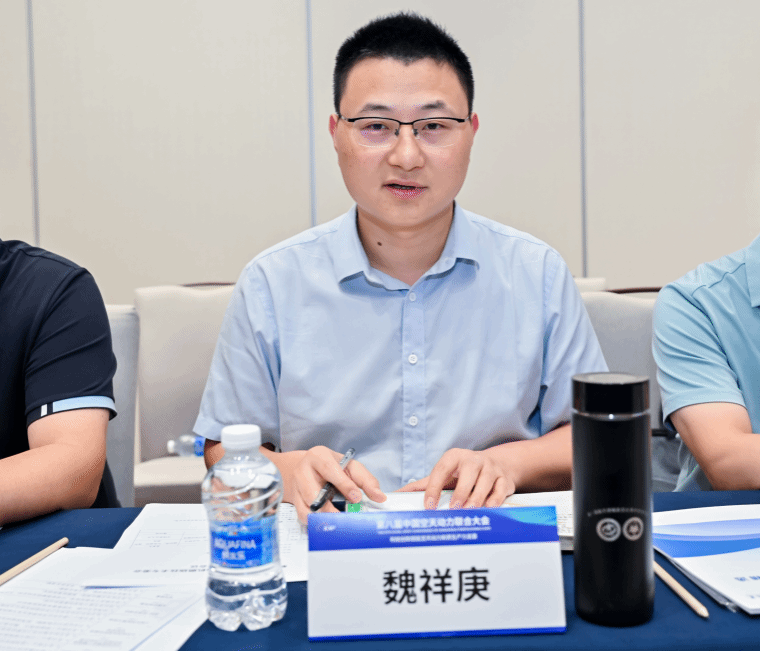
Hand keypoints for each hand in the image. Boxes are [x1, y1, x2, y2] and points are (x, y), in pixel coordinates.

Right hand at [279, 446, 385, 522]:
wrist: (308, 469)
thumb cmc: (332, 467)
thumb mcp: (350, 467)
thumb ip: (365, 480)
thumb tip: (379, 496)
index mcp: (318, 456)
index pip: (329, 469)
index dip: (344, 485)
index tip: (356, 498)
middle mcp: (303, 470)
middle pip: (313, 493)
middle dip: (330, 508)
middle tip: (346, 518)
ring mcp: (296, 487)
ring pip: (307, 508)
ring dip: (324, 518)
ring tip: (339, 523)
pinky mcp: (294, 501)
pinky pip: (303, 516)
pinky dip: (316, 523)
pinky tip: (328, 523)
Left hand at [397, 448, 514, 509]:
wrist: (496, 465)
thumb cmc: (463, 473)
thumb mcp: (444, 474)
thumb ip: (422, 485)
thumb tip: (397, 494)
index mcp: (454, 457)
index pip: (441, 470)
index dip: (434, 487)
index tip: (429, 505)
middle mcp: (473, 460)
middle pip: (467, 473)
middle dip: (461, 492)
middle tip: (453, 508)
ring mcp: (490, 468)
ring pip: (485, 482)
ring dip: (477, 497)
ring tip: (469, 510)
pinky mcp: (504, 479)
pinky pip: (500, 489)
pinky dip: (495, 499)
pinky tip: (489, 508)